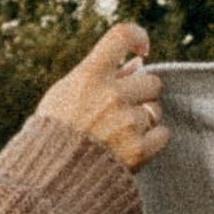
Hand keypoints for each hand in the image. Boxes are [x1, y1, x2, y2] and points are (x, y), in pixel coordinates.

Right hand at [34, 22, 167, 174]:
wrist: (51, 177)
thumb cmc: (57, 131)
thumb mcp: (66, 94)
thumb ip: (100, 76)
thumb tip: (138, 63)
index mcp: (89, 75)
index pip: (121, 36)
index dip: (137, 37)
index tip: (142, 50)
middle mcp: (111, 95)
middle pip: (152, 81)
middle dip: (143, 93)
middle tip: (124, 108)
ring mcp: (127, 122)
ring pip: (155, 110)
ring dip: (144, 119)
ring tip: (119, 132)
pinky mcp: (139, 149)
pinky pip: (163, 134)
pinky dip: (152, 139)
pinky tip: (132, 145)